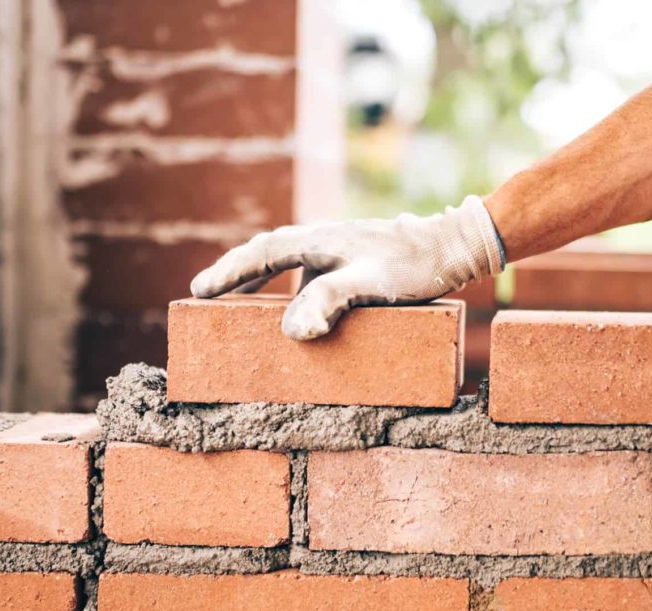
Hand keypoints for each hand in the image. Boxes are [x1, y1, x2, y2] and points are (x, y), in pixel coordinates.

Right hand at [190, 195, 504, 339]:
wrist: (452, 247)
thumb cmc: (413, 266)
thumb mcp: (371, 284)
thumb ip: (330, 301)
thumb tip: (293, 331)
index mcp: (319, 240)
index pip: (261, 253)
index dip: (229, 272)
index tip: (198, 290)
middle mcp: (322, 239)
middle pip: (266, 250)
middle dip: (235, 272)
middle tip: (205, 293)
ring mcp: (336, 248)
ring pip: (284, 258)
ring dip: (258, 276)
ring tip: (235, 300)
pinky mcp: (350, 260)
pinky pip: (306, 270)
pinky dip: (287, 284)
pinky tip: (293, 306)